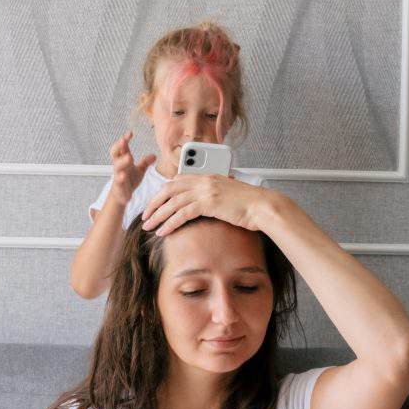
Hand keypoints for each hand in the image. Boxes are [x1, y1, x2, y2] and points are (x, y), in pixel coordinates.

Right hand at [108, 130, 154, 203]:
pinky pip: (118, 181)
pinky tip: (122, 176)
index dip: (125, 139)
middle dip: (118, 146)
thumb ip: (145, 162)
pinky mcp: (118, 186)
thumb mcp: (139, 170)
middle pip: (115, 153)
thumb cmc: (129, 180)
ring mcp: (118, 175)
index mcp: (123, 160)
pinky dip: (120, 179)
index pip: (122, 147)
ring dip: (122, 161)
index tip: (130, 132)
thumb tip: (154, 155)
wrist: (121, 196)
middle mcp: (119, 166)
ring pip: (117, 167)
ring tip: (129, 157)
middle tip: (123, 140)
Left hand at [140, 173, 268, 235]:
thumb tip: (205, 205)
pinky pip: (182, 213)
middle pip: (169, 189)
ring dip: (158, 215)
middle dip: (154, 203)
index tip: (155, 204)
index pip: (177, 180)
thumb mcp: (228, 195)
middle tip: (145, 215)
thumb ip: (214, 195)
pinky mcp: (209, 203)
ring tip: (148, 226)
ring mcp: (206, 190)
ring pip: (173, 202)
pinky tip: (163, 232)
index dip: (163, 192)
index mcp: (207, 176)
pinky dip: (170, 223)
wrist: (263, 206)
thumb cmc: (249, 204)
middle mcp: (204, 180)